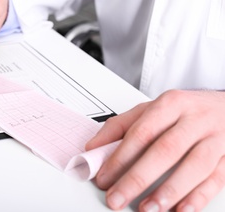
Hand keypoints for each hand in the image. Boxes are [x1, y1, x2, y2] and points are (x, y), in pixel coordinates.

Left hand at [86, 90, 224, 210]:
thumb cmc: (184, 110)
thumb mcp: (150, 109)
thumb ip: (120, 127)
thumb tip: (93, 148)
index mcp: (170, 104)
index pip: (141, 132)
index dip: (120, 156)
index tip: (104, 177)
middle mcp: (194, 120)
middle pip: (164, 150)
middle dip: (138, 178)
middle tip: (117, 197)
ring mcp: (215, 138)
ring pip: (194, 166)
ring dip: (169, 191)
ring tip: (148, 208)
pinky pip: (217, 178)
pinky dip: (199, 197)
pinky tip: (182, 210)